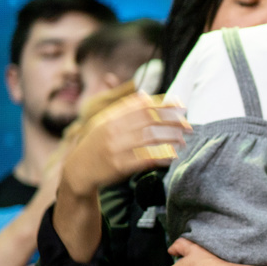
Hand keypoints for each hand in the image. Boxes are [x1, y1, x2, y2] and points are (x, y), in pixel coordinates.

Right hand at [60, 93, 188, 197]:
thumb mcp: (105, 123)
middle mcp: (113, 130)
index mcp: (111, 118)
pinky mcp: (119, 166)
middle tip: (188, 125)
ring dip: (170, 139)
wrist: (78, 170)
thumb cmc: (97, 144)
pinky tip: (173, 156)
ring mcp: (115, 148)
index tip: (181, 106)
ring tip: (183, 140)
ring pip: (150, 139)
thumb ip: (125, 109)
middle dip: (173, 122)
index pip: (143, 107)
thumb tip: (146, 95)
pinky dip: (161, 157)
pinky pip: (145, 159)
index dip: (164, 105)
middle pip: (150, 121)